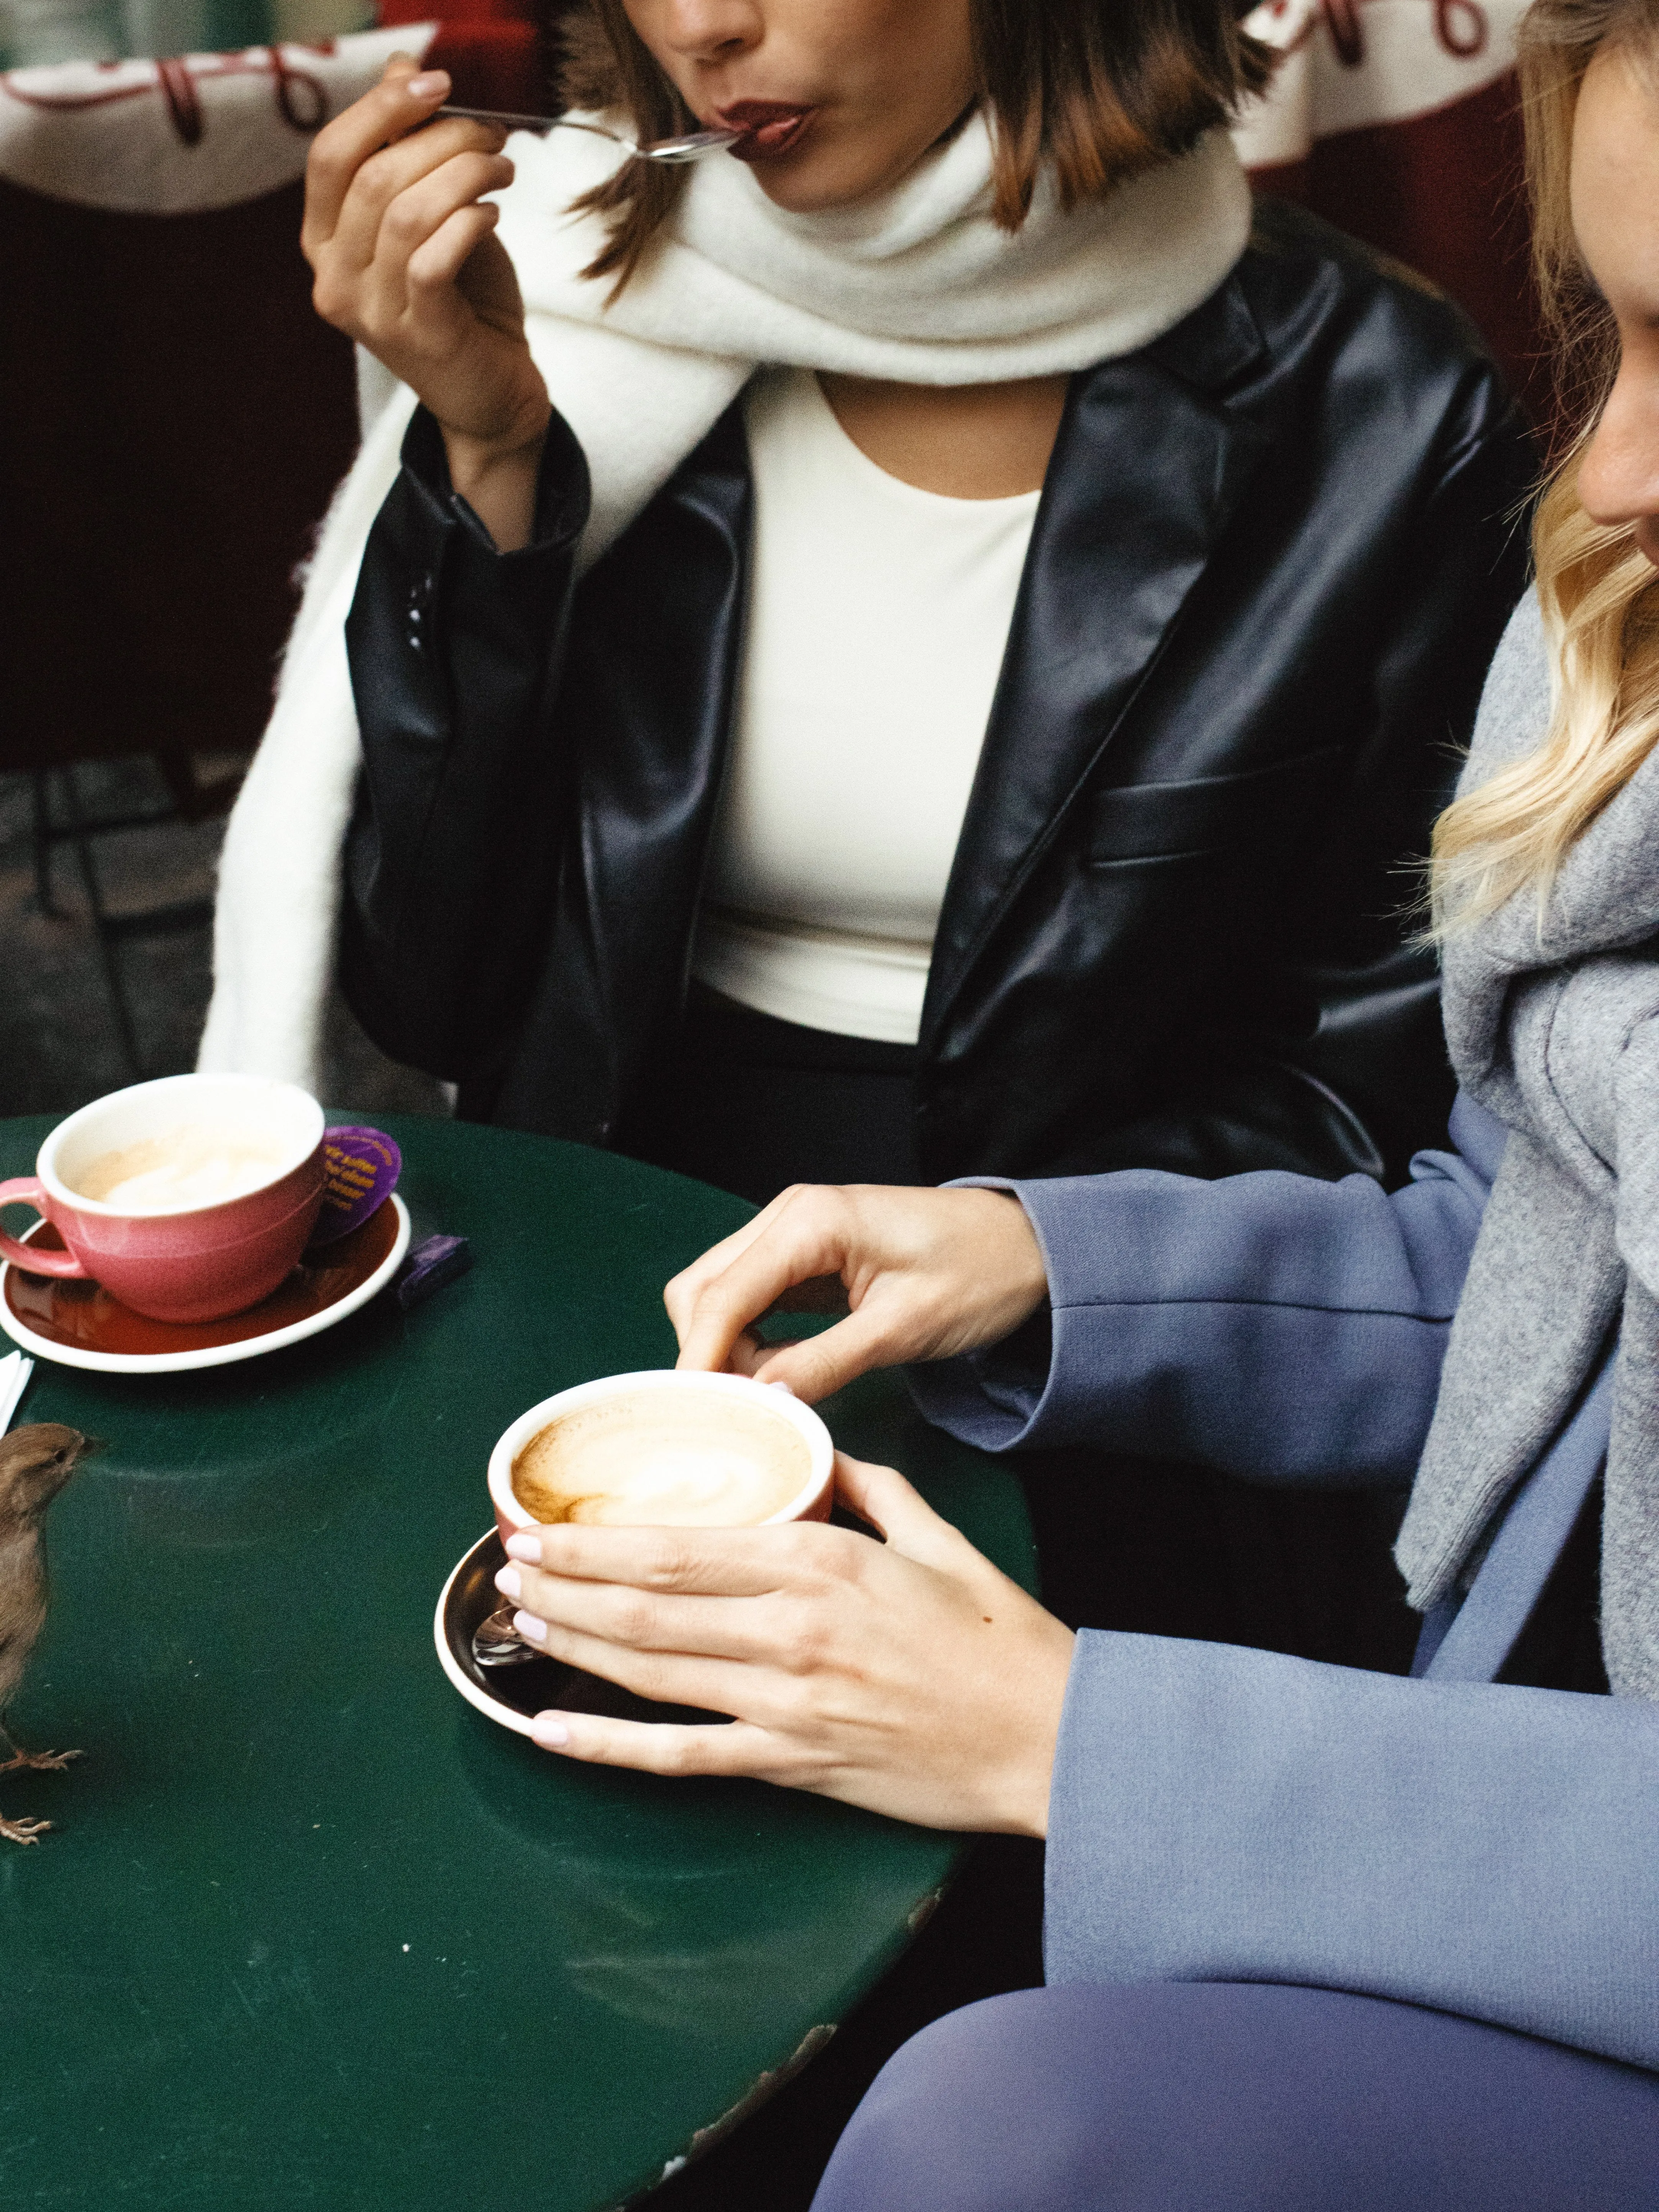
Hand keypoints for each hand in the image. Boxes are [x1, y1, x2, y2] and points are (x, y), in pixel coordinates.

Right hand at [302, 56, 551, 545]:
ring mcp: (370, 313)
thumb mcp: (434, 215)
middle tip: (491, 136)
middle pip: (373, 176)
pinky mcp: (417, 336)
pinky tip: (492, 215)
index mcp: (325, 241)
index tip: (437, 82)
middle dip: (441, 139)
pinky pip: (433, 259)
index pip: (331, 155)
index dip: (381, 108)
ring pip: (405, 212)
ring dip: (463, 175)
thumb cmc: (464, 302)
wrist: (491, 396)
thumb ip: (410, 149)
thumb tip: (403, 68)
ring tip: (502, 168)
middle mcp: (333, 278)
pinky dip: (468, 223)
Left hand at [494, 1455, 1074, 1834]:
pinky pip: (684, 1757)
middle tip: (506, 1567)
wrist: (1050, 1739)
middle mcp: (790, 1629)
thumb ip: (867, 1487)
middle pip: (649, 1606)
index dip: (599, 1543)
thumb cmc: (998, 1639)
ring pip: (653, 1672)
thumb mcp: (936, 1536)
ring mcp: (785, 1703)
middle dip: (567, 1586)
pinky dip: (613, 1746)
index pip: (682, 1548)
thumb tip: (815, 1454)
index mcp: (822, 1563)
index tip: (543, 1529)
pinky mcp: (793, 1764)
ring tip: (522, 1623)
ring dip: (577, 1646)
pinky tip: (556, 1733)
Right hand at [664, 1183, 1048, 1400]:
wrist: (1025, 1245)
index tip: (694, 1418)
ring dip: (725, 1348)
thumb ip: (826, 1362)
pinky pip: (748, 1297)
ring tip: (763, 1398)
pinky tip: (775, 1374)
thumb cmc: (978, 1274)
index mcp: (811, 1221)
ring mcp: (792, 1233)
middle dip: (706, 1353)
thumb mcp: (904, 1328)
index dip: (700, 1359)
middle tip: (736, 1414)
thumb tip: (760, 1401)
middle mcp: (788, 1216)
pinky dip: (746, 1338)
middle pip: (702, 1288)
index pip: (722, 1294)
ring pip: (716, 1293)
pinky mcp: (804, 1256)